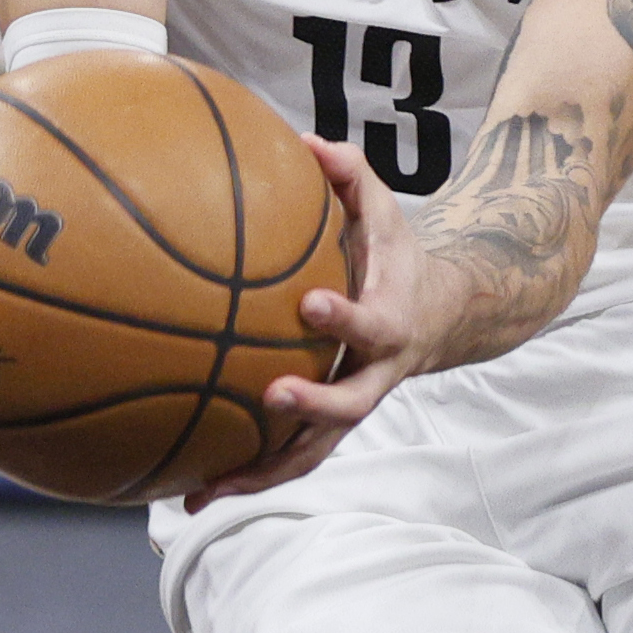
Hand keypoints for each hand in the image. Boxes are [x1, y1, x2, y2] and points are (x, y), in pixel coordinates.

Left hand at [187, 135, 449, 504]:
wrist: (443, 314)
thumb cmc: (395, 254)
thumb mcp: (384, 209)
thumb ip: (351, 175)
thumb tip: (306, 142)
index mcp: (389, 321)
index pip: (372, 324)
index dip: (345, 318)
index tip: (310, 305)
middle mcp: (374, 374)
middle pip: (351, 405)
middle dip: (312, 405)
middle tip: (270, 396)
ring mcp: (352, 406)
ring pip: (313, 451)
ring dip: (263, 472)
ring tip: (204, 491)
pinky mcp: (328, 426)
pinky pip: (288, 457)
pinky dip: (245, 476)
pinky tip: (189, 490)